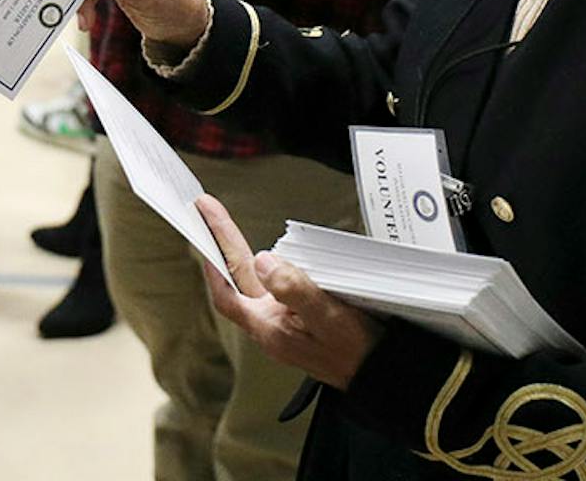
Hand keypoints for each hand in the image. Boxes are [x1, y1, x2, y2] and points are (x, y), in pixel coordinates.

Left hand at [199, 196, 380, 390]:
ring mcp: (284, 324)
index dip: (212, 259)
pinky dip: (267, 266)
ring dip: (239, 254)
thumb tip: (263, 261)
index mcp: (269, 327)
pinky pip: (275, 289)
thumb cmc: (357, 352)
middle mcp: (271, 326)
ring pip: (254, 283)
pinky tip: (271, 256)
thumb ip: (294, 290)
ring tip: (225, 227)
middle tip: (208, 210)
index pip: (226, 291)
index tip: (204, 225)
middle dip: (222, 243)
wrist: (381, 376)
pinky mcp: (300, 321)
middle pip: (237, 279)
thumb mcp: (327, 317)